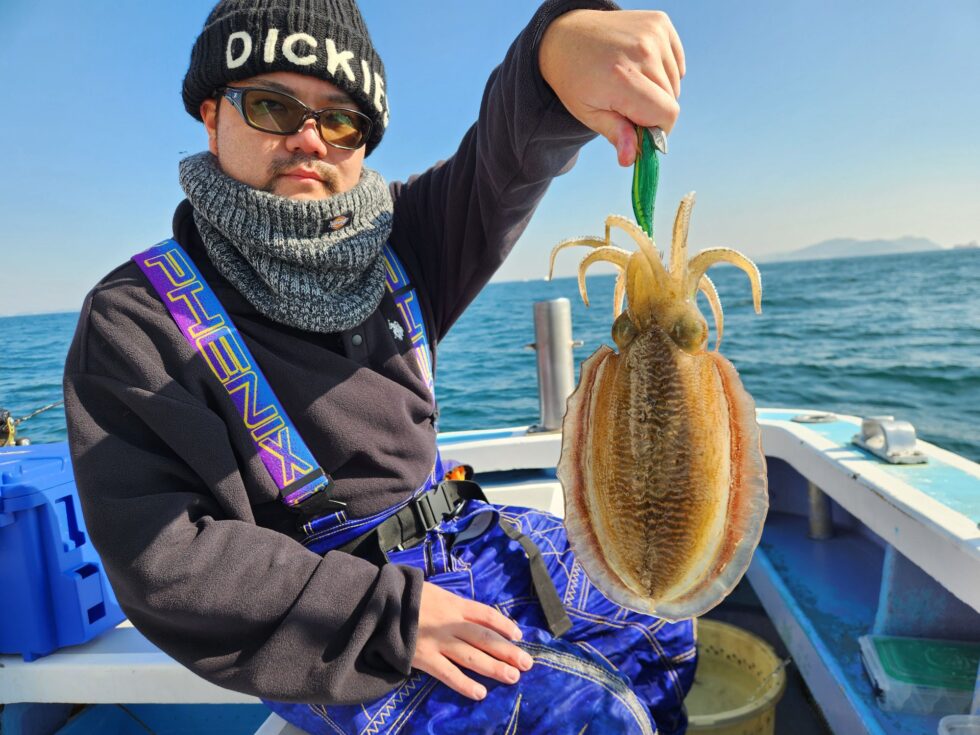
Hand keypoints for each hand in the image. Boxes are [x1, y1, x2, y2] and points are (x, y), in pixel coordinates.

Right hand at [411, 582, 532, 699]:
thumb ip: (453, 604)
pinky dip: (464, 684)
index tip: (518, 636)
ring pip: (472, 656)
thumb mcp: (434, 591)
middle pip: (485, 638)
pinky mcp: (424, 658)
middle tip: (526, 663)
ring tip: (512, 677)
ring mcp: (438, 642)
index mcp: (453, 604)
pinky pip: (448, 674)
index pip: (486, 615)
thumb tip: (473, 616)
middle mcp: (450, 623)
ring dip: (494, 668)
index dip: (504, 625)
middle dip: (507, 651)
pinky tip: (480, 693)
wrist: (377, 604)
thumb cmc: (406, 595)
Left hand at [539, 9, 685, 165]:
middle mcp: (641, 52)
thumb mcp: (587, 112)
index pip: (666, 114)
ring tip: (631, 82)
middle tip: (628, 104)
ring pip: (675, 82)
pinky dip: (664, 70)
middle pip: (671, 100)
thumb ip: (615, 133)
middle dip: (654, 111)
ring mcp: (653, 33)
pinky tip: (640, 67)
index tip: (640, 129)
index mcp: (621, 78)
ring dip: (659, 90)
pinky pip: (676, 62)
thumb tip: (631, 159)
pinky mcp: (659, 22)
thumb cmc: (575, 80)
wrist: (566, 36)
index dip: (657, 129)